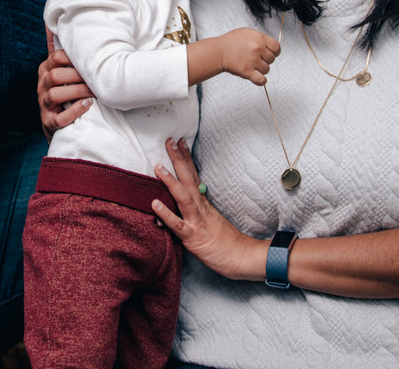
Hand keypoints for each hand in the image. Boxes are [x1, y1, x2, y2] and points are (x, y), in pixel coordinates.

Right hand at [38, 28, 92, 140]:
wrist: (61, 125)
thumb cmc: (68, 90)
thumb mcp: (63, 68)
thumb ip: (62, 49)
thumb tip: (55, 22)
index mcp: (46, 69)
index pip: (55, 57)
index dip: (73, 57)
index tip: (91, 59)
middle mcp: (42, 86)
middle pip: (55, 75)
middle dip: (78, 76)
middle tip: (97, 77)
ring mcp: (44, 105)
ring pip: (55, 94)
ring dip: (77, 92)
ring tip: (94, 92)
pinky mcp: (49, 123)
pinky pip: (59, 118)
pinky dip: (74, 111)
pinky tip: (88, 105)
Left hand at [153, 139, 262, 280]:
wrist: (243, 257)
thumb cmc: (227, 241)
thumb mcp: (211, 221)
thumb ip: (196, 211)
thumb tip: (180, 204)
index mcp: (204, 203)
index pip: (194, 175)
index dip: (186, 158)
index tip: (180, 140)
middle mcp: (201, 208)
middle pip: (188, 179)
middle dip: (178, 159)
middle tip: (169, 140)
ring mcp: (197, 221)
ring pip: (183, 197)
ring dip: (170, 181)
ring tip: (157, 167)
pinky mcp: (193, 237)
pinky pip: (177, 224)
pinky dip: (166, 214)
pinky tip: (154, 204)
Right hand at [219, 27, 279, 85]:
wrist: (218, 51)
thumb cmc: (230, 42)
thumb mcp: (247, 33)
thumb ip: (260, 38)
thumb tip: (270, 46)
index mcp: (259, 38)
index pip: (277, 48)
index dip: (275, 52)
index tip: (271, 54)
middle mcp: (257, 49)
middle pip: (272, 59)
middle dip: (265, 60)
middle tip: (256, 58)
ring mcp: (253, 61)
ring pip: (267, 70)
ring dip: (261, 69)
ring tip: (252, 65)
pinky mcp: (247, 71)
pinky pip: (261, 80)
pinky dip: (261, 80)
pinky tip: (257, 77)